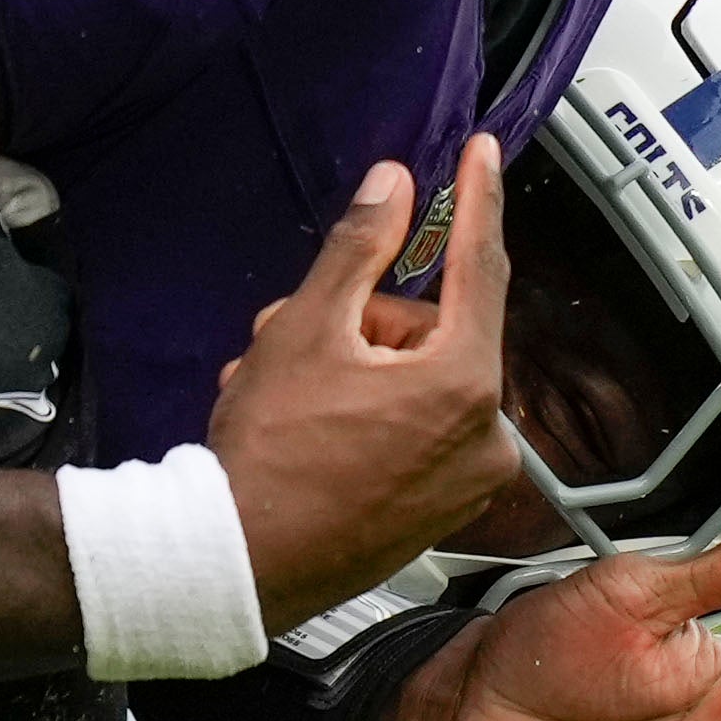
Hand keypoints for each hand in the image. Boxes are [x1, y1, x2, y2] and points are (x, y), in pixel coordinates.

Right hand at [209, 139, 514, 628]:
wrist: (236, 566)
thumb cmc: (268, 455)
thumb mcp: (307, 328)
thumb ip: (360, 248)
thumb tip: (395, 186)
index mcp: (463, 384)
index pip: (480, 265)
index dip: (476, 200)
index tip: (482, 154)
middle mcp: (484, 436)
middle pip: (429, 331)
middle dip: (359, 322)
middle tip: (290, 333)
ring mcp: (465, 481)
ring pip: (413, 381)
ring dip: (348, 369)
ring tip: (276, 390)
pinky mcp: (440, 512)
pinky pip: (412, 431)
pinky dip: (363, 416)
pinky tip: (304, 425)